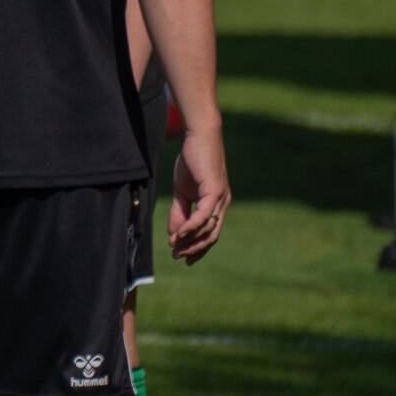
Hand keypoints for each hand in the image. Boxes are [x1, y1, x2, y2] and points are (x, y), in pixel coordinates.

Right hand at [166, 125, 228, 262]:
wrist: (199, 136)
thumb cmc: (192, 161)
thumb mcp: (182, 191)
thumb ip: (179, 212)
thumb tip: (173, 234)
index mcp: (217, 204)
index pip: (210, 233)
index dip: (198, 248)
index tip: (184, 258)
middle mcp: (223, 204)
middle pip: (211, 236)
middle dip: (194, 249)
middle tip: (177, 256)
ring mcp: (221, 198)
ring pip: (208, 228)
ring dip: (190, 240)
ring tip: (174, 245)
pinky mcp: (214, 190)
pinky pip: (204, 214)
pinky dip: (191, 226)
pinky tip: (179, 233)